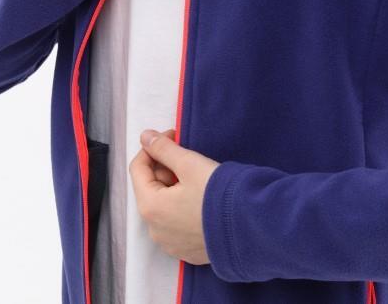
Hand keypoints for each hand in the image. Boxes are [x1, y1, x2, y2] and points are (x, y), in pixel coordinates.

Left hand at [129, 128, 219, 264]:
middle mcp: (154, 230)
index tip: (174, 136)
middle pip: (150, 187)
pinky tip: (202, 200)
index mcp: (150, 207)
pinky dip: (183, 207)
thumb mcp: (189, 164)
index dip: (154, 147)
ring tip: (198, 179)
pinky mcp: (186, 251)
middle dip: (166, 168)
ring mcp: (170, 244)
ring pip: (164, 206)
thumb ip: (164, 148)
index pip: (138, 168)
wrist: (249, 228)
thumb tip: (145, 136)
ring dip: (175, 187)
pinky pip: (176, 223)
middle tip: (189, 158)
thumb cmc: (217, 194)